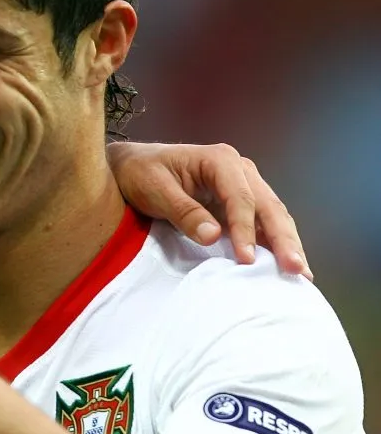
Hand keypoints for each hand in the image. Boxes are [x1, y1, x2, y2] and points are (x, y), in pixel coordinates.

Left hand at [107, 141, 311, 279]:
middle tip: (296, 269)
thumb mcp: (155, 189)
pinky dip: (275, 242)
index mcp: (220, 160)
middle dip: (284, 238)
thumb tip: (214, 236)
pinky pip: (262, 222)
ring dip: (287, 243)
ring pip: (273, 215)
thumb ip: (184, 212)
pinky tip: (285, 264)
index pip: (241, 198)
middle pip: (268, 205)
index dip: (246, 230)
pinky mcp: (239, 203)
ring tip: (301, 273)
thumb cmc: (141, 173)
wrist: (133, 165)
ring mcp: (243, 185)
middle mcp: (239, 170)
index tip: (247, 259)